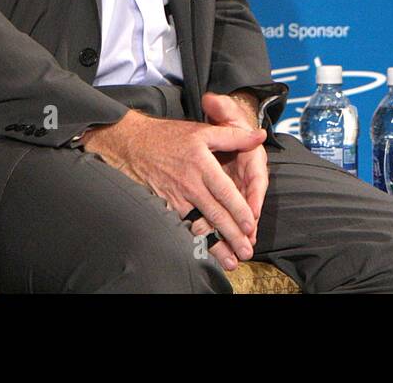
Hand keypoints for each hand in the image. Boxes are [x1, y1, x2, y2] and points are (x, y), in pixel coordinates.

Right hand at [78, 109, 265, 268]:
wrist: (133, 145)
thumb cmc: (170, 137)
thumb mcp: (203, 131)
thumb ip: (234, 136)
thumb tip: (260, 136)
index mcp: (202, 165)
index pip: (224, 192)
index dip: (238, 210)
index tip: (251, 226)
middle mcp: (190, 184)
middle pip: (215, 214)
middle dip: (232, 235)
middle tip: (246, 251)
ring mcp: (177, 198)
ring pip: (200, 225)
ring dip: (215, 245)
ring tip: (230, 261)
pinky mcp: (167, 206)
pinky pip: (185, 225)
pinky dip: (197, 240)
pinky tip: (206, 252)